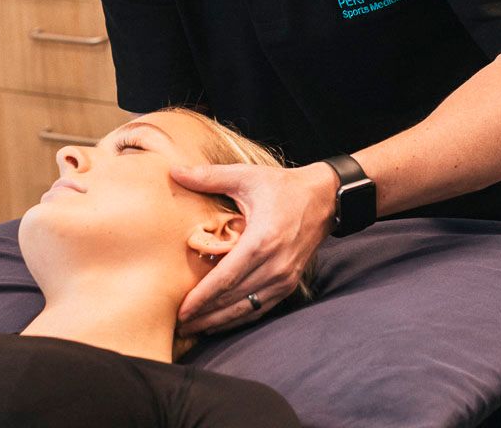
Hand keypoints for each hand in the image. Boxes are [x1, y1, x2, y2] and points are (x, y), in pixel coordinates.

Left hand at [172, 161, 337, 336]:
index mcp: (261, 241)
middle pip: (233, 299)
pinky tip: (220, 323)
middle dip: (204, 314)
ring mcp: (284, 278)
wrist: (324, 198)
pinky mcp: (289, 284)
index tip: (181, 310)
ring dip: (219, 321)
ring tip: (194, 328)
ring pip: (246, 309)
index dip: (202, 297)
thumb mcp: (247, 176)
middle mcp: (274, 265)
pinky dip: (238, 318)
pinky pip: (260, 308)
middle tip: (178, 325)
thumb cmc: (283, 187)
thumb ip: (210, 177)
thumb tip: (176, 171)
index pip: (226, 278)